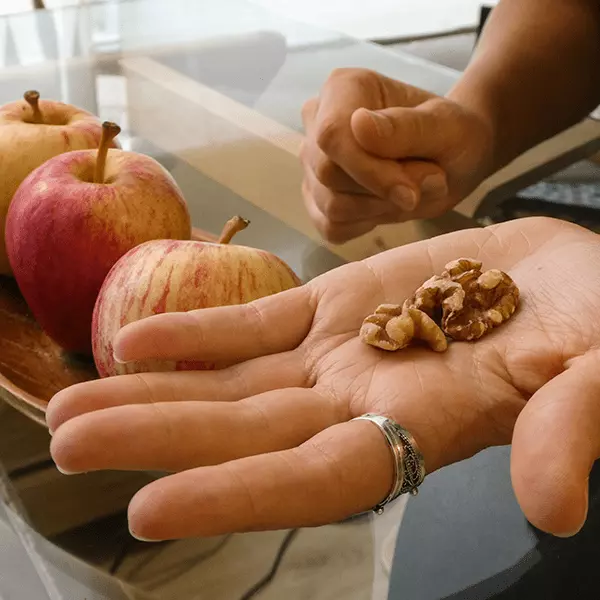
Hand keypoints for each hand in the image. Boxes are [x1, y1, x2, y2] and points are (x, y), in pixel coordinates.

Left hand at [47, 217, 599, 539]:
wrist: (572, 270)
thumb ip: (571, 425)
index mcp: (424, 427)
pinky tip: (137, 336)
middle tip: (64, 444)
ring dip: (156, 390)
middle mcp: (365, 399)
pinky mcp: (338, 304)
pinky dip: (198, 330)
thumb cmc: (597, 319)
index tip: (150, 507)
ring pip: (235, 381)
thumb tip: (554, 505)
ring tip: (70, 405)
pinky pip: (257, 325)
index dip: (240, 494)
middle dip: (157, 438)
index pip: (317, 478)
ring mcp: (342, 352)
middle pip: (247, 432)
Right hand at [301, 68, 494, 242]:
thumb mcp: (446, 127)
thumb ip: (406, 127)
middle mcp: (317, 123)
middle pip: (329, 173)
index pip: (332, 135)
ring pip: (330, 205)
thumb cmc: (452, 135)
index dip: (368, 170)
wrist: (454, 161)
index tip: (410, 192)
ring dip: (381, 209)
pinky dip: (367, 225)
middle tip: (429, 182)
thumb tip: (358, 124)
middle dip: (382, 190)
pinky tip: (389, 206)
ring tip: (414, 191)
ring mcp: (313, 164)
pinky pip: (331, 226)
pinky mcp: (317, 199)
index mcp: (343, 89)